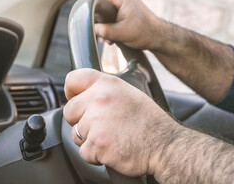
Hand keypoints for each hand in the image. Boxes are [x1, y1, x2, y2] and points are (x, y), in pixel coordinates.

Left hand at [63, 68, 177, 176]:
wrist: (165, 144)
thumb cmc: (148, 120)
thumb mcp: (127, 93)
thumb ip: (103, 91)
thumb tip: (83, 94)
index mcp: (106, 84)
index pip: (72, 79)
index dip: (71, 91)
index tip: (74, 98)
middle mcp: (99, 99)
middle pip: (69, 111)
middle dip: (80, 120)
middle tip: (100, 125)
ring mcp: (97, 122)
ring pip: (75, 133)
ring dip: (89, 139)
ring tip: (111, 137)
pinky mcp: (97, 144)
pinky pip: (84, 152)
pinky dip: (95, 155)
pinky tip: (112, 148)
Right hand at [94, 0, 165, 50]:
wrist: (159, 37)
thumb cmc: (145, 32)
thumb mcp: (122, 33)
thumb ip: (106, 31)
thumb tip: (94, 29)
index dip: (91, 5)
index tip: (87, 17)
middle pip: (102, 5)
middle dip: (98, 19)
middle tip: (98, 30)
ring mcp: (126, 6)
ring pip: (107, 13)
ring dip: (105, 25)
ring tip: (108, 37)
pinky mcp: (127, 14)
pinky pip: (114, 17)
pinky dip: (111, 27)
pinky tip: (113, 38)